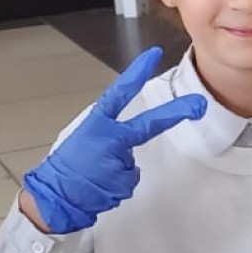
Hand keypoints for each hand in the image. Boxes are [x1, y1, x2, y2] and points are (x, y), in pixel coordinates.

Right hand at [22, 47, 205, 233]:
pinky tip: (99, 187)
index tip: (155, 54)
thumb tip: (129, 146)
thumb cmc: (68, 168)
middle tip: (199, 104)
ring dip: (118, 172)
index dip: (136, 73)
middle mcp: (109, 139)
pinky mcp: (122, 182)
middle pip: (149, 124)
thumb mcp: (86, 140)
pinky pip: (128, 181)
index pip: (119, 93)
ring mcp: (117, 160)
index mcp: (97, 124)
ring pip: (132, 163)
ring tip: (95, 176)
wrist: (52, 197)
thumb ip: (112, 136)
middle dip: (176, 112)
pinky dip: (117, 186)